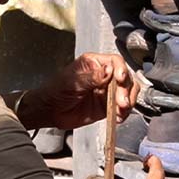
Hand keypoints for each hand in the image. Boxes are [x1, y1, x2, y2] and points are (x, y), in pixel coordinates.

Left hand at [20, 53, 139, 130]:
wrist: (50, 111)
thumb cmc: (55, 91)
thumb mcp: (72, 82)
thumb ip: (91, 77)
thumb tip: (108, 70)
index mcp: (94, 63)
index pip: (115, 61)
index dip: (121, 69)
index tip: (120, 79)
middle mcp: (104, 75)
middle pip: (125, 77)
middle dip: (125, 90)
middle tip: (120, 102)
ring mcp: (107, 90)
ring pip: (128, 91)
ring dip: (128, 101)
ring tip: (121, 110)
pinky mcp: (108, 105)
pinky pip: (123, 107)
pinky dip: (124, 112)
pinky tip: (118, 117)